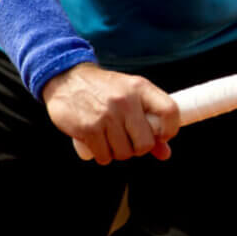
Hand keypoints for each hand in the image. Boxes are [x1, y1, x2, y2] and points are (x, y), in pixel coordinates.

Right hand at [42, 62, 179, 164]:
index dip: (170, 130)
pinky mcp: (88, 128)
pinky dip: (103, 155)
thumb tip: (165, 154)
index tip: (161, 136)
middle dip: (138, 148)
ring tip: (111, 139)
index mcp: (140, 88)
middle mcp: (125, 100)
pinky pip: (104, 156)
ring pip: (124, 153)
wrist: (67, 78)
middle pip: (146, 143)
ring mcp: (106, 115)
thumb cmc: (105, 90)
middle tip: (129, 140)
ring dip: (118, 152)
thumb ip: (150, 122)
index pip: (170, 112)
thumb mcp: (131, 95)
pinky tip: (98, 143)